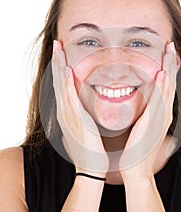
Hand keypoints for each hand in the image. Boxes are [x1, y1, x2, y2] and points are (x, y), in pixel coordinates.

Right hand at [52, 40, 108, 176]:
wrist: (91, 168)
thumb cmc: (90, 150)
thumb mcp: (85, 130)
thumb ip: (83, 118)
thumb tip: (84, 110)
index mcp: (68, 113)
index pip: (63, 86)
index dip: (61, 68)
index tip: (62, 53)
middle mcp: (65, 112)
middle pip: (59, 81)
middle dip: (57, 61)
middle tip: (57, 43)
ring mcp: (68, 116)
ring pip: (62, 86)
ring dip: (60, 66)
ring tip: (59, 49)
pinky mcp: (76, 121)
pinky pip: (70, 99)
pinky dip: (67, 84)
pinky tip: (67, 71)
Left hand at [119, 42, 178, 180]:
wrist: (136, 169)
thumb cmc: (137, 151)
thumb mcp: (142, 130)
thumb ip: (145, 119)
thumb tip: (144, 112)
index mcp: (160, 114)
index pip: (166, 88)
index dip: (167, 70)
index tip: (167, 56)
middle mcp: (163, 114)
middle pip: (169, 84)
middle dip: (170, 64)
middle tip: (171, 47)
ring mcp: (161, 117)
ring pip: (167, 88)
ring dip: (168, 69)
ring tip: (170, 52)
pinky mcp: (154, 122)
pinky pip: (158, 100)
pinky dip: (161, 86)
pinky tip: (162, 74)